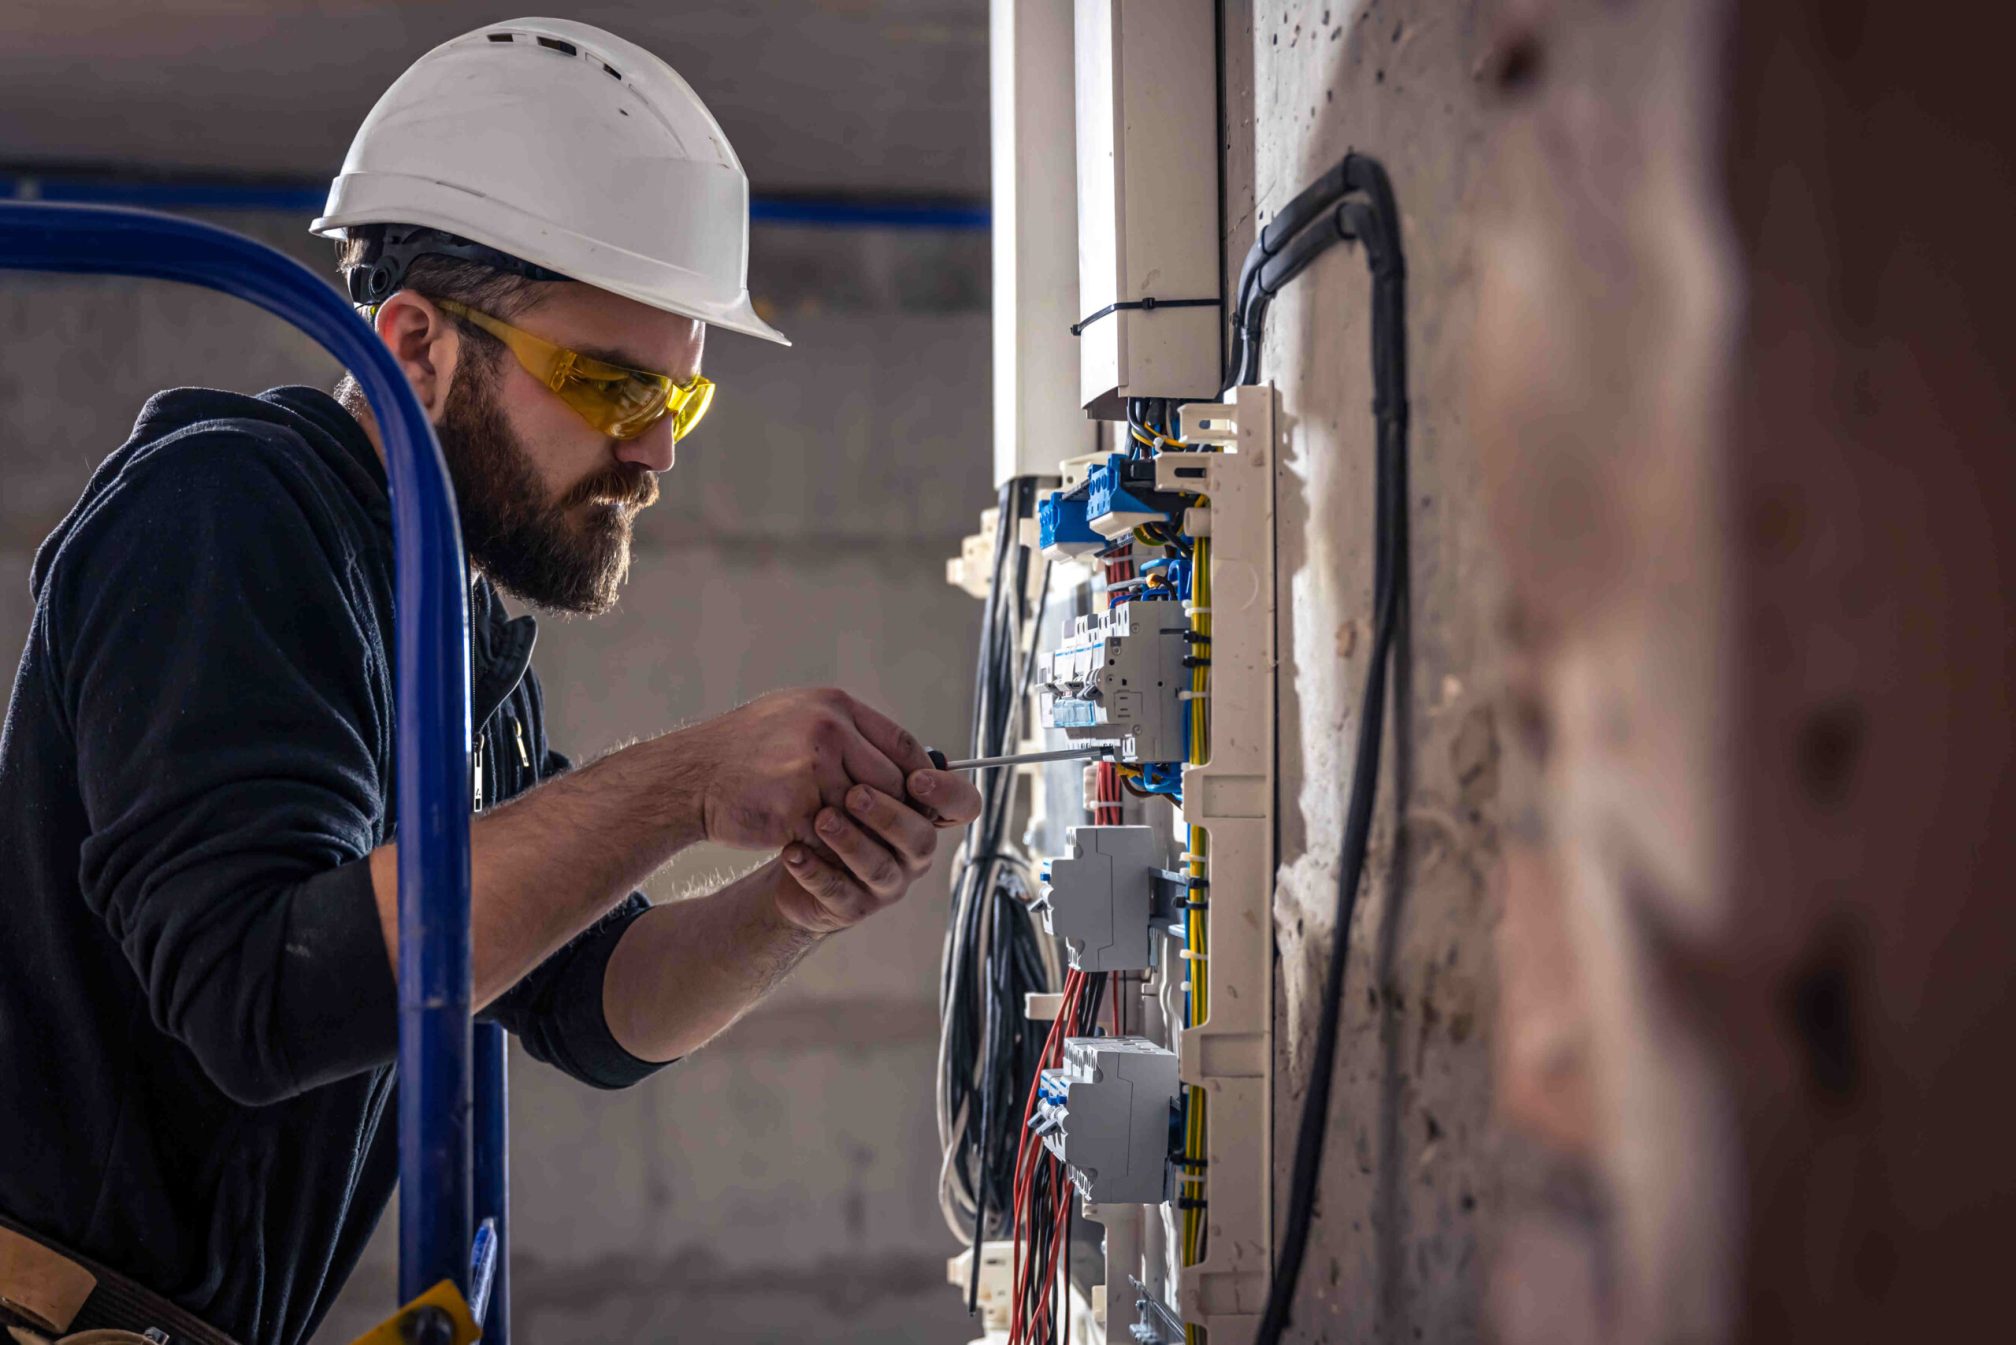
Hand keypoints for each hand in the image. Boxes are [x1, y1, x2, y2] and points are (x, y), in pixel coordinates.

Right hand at [678, 687, 974, 851]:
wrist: (690, 775)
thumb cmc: (746, 750)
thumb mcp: (799, 717)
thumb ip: (847, 732)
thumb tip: (901, 758)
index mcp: (834, 707)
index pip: (901, 743)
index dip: (918, 775)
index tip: (922, 797)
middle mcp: (828, 730)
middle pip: (890, 782)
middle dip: (890, 811)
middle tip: (886, 830)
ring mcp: (811, 768)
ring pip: (863, 814)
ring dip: (859, 832)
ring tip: (851, 842)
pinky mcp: (794, 806)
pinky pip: (831, 837)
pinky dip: (831, 849)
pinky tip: (823, 852)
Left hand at [770, 768, 981, 934]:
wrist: (794, 858)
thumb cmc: (833, 810)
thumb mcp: (856, 779)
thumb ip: (876, 760)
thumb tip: (875, 733)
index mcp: (922, 817)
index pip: (963, 806)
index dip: (948, 794)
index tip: (917, 779)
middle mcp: (912, 854)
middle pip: (919, 838)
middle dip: (889, 815)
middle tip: (855, 794)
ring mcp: (885, 884)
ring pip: (879, 868)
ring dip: (851, 842)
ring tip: (822, 819)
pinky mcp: (851, 908)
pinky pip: (837, 892)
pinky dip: (815, 870)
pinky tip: (793, 851)